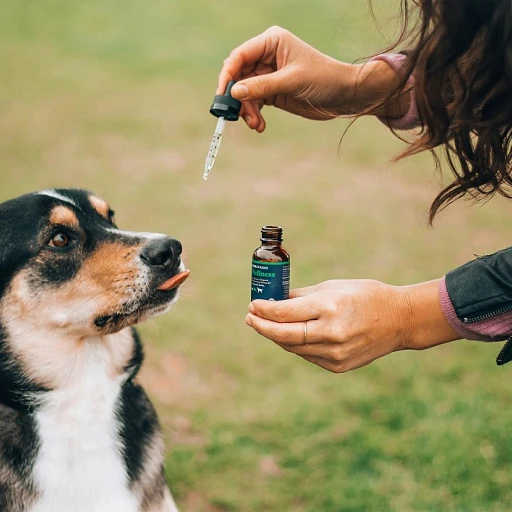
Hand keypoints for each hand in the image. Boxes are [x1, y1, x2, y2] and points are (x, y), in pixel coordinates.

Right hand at [217, 26, 406, 131]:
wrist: (343, 95)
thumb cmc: (323, 78)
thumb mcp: (291, 81)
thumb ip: (262, 86)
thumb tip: (235, 92)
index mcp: (271, 42)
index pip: (240, 56)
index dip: (228, 75)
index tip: (224, 96)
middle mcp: (266, 56)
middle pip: (239, 76)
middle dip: (238, 98)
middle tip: (238, 116)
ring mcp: (268, 75)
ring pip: (244, 93)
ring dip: (246, 110)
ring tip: (255, 124)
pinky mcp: (272, 92)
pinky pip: (254, 103)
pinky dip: (254, 115)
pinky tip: (260, 125)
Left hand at [245, 279, 458, 372]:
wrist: (400, 320)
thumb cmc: (366, 295)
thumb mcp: (333, 286)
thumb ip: (302, 296)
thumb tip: (275, 300)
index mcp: (330, 307)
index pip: (285, 313)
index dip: (264, 311)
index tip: (253, 305)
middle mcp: (331, 333)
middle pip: (284, 335)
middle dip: (262, 327)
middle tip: (250, 318)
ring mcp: (335, 353)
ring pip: (293, 347)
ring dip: (276, 336)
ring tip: (265, 325)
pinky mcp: (338, 366)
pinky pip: (307, 355)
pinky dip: (294, 344)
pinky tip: (288, 335)